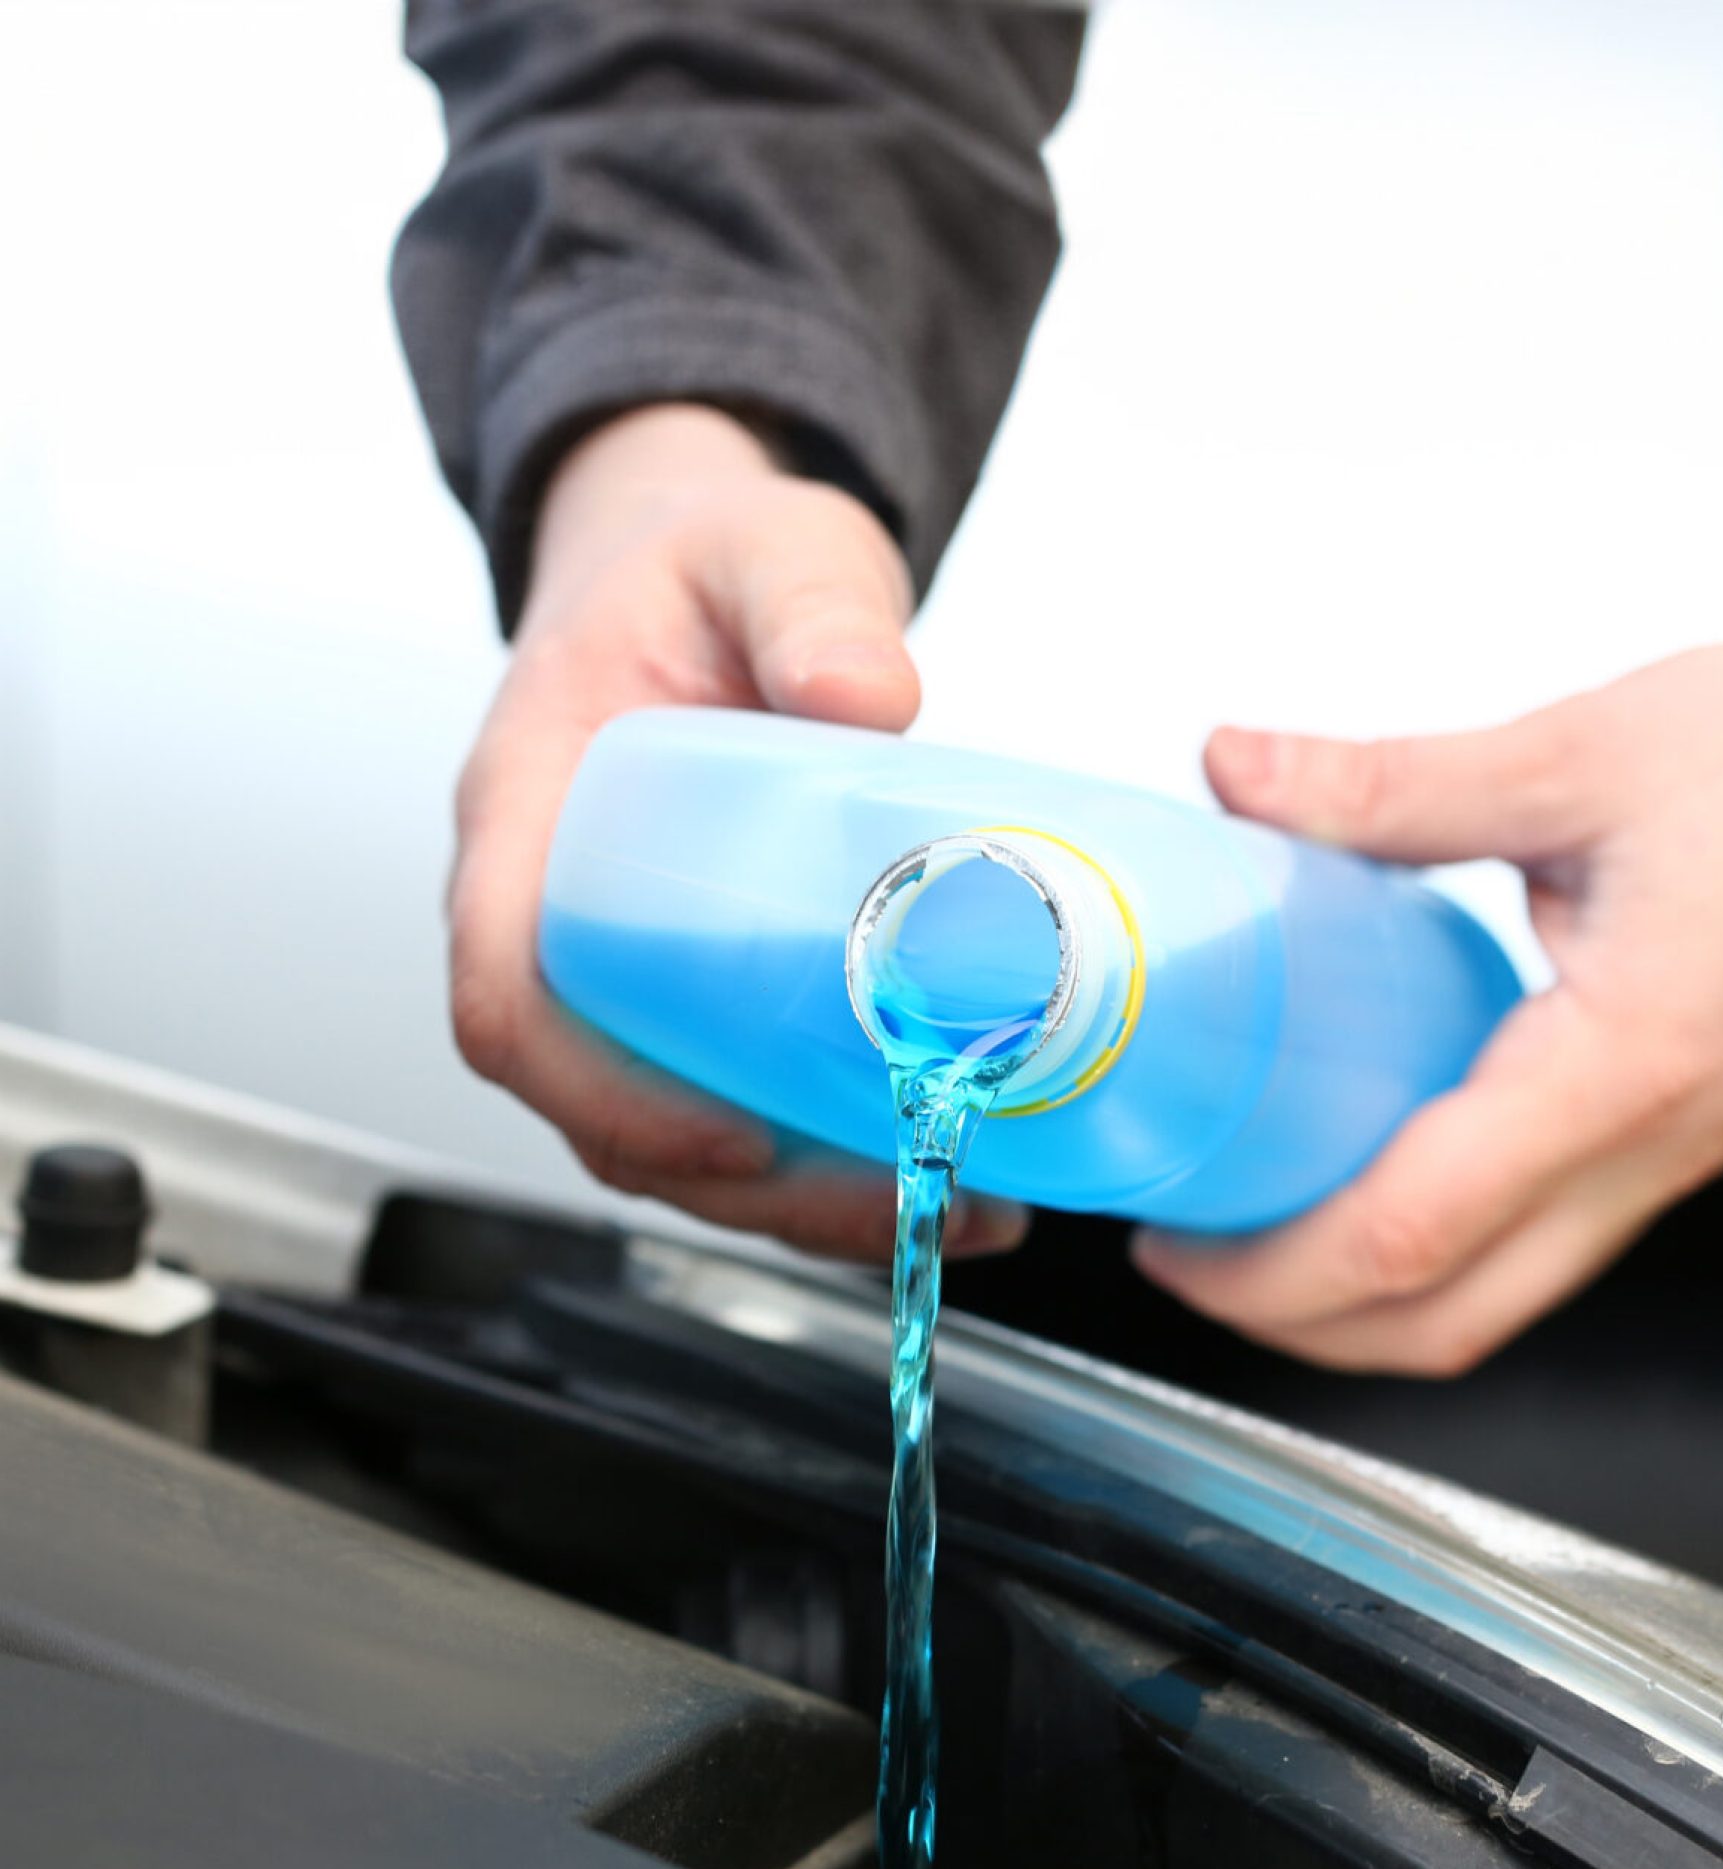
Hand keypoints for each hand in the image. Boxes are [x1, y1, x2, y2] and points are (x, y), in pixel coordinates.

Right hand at [451, 402, 1026, 1261]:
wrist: (705, 582)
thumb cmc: (701, 570)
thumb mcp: (766, 548)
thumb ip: (811, 601)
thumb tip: (870, 696)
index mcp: (523, 817)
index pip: (506, 1002)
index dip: (604, 1096)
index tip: (731, 1144)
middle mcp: (551, 918)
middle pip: (605, 1112)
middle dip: (750, 1191)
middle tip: (905, 1199)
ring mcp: (620, 971)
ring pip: (675, 1137)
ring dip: (804, 1202)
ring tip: (959, 1210)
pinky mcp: (691, 995)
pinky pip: (734, 1106)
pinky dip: (829, 1161)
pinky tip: (948, 1166)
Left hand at [1133, 645, 1722, 1374]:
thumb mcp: (1592, 750)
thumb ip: (1394, 783)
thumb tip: (1243, 772)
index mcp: (1621, 1062)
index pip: (1410, 1230)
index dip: (1267, 1269)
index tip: (1178, 1241)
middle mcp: (1649, 1144)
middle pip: (1447, 1321)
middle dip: (1296, 1325)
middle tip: (1193, 1258)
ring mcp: (1667, 1159)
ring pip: (1498, 1301)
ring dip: (1364, 1299)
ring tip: (1260, 1225)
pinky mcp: (1668, 1139)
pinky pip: (1538, 1244)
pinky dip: (1432, 1245)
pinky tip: (1368, 1164)